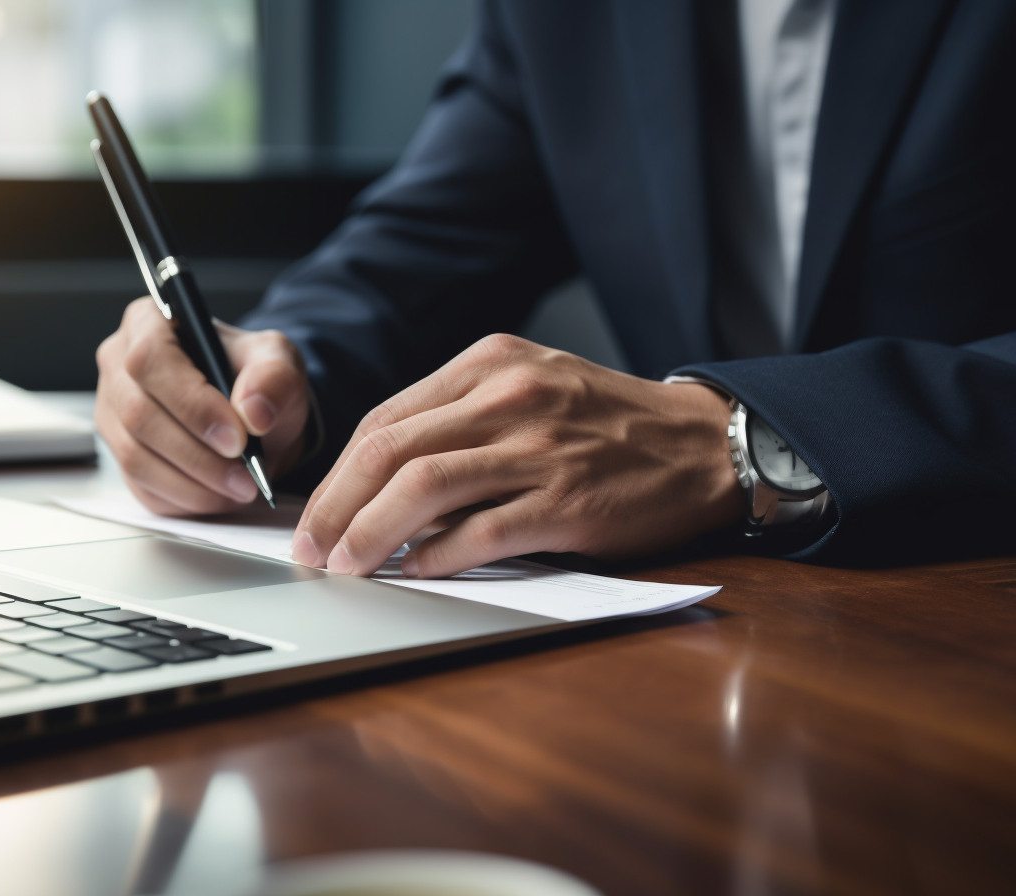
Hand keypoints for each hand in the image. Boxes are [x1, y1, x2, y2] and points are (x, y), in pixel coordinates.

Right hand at [95, 297, 308, 514]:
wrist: (252, 417)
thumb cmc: (254, 379)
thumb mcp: (280, 364)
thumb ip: (274, 377)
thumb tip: (253, 411)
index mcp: (149, 324)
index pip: (151, 359)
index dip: (192, 403)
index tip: (237, 437)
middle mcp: (119, 366)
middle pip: (138, 414)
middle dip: (198, 454)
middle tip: (246, 475)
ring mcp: (112, 414)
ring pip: (136, 457)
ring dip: (194, 483)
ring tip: (240, 487)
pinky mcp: (120, 457)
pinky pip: (142, 487)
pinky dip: (186, 499)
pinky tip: (219, 494)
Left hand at [290, 334, 742, 576]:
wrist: (703, 443)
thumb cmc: (609, 425)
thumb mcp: (530, 390)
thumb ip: (460, 422)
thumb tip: (381, 487)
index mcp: (489, 364)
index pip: (385, 418)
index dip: (338, 474)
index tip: (315, 516)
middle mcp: (508, 397)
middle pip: (390, 451)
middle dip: (336, 507)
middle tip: (313, 550)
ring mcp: (538, 447)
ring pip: (422, 488)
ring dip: (370, 534)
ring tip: (347, 567)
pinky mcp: (567, 500)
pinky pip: (481, 532)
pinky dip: (438, 557)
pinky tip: (416, 573)